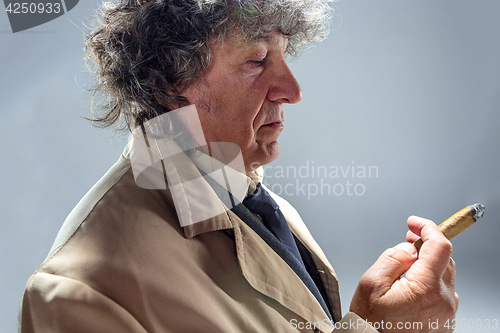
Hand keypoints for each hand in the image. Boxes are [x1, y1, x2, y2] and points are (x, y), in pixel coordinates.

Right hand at [349, 216, 458, 331]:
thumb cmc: (370, 322)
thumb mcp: (371, 283)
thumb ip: (393, 258)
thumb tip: (409, 247)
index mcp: (426, 288)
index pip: (439, 246)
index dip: (428, 228)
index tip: (414, 223)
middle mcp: (443, 301)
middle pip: (444, 260)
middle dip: (426, 247)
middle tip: (408, 241)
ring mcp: (446, 314)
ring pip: (444, 278)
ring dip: (428, 267)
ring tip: (404, 272)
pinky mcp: (445, 323)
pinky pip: (443, 295)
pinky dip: (430, 285)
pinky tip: (411, 290)